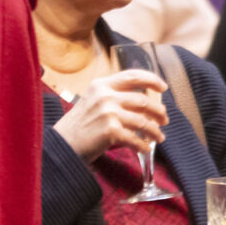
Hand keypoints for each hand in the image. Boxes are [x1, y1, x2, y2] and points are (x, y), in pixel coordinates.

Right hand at [52, 69, 167, 160]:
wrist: (61, 144)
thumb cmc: (78, 125)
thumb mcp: (91, 101)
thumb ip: (111, 96)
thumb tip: (141, 100)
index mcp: (101, 85)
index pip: (132, 76)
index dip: (152, 80)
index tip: (163, 88)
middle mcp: (105, 96)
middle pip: (143, 100)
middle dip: (158, 111)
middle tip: (164, 119)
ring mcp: (108, 113)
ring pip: (143, 121)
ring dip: (155, 131)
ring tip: (159, 137)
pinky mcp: (111, 131)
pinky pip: (135, 139)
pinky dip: (143, 145)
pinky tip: (145, 148)